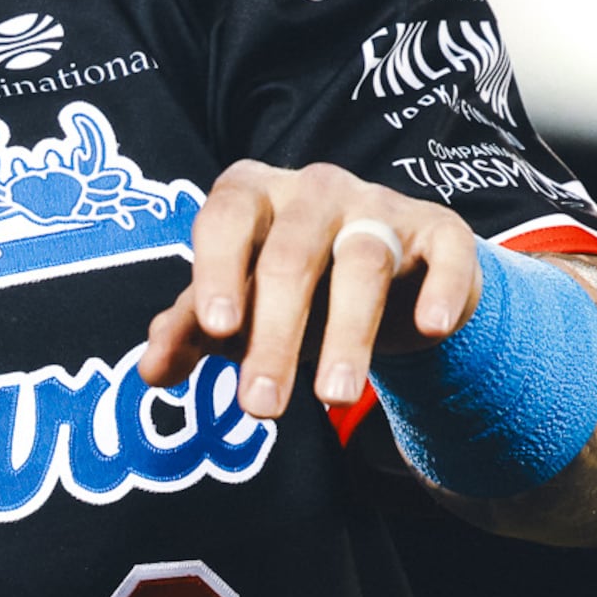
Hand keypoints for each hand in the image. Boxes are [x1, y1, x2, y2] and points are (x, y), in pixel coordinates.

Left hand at [137, 161, 481, 421]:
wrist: (392, 279)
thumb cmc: (295, 287)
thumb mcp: (240, 306)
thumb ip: (192, 329)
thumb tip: (151, 369)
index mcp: (253, 194)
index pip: (225, 218)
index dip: (217, 270)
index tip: (217, 331)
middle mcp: (315, 189)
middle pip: (291, 255)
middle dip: (275, 337)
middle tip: (260, 407)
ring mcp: (381, 206)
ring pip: (363, 261)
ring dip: (348, 334)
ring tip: (332, 398)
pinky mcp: (440, 231)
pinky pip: (445, 253)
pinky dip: (439, 290)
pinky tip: (429, 328)